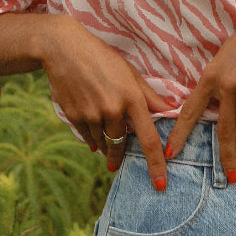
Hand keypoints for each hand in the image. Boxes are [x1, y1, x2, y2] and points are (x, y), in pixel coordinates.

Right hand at [41, 16, 169, 190]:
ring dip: (106, 144)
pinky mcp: (74, 116)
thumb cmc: (103, 60)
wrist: (64, 50)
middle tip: (117, 163)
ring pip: (103, 142)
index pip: (149, 139)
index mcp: (132, 98)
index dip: (156, 164)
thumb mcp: (130, 74)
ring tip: (102, 132)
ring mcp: (92, 114)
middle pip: (122, 144)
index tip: (160, 185)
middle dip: (120, 155)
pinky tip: (92, 128)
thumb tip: (171, 112)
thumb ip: (150, 97)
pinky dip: (92, 138)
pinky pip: (88, 137)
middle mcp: (112, 109)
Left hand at [165, 0, 235, 182]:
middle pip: (223, 129)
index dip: (179, 134)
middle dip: (224, 157)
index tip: (169, 153)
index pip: (190, 110)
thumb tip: (210, 109)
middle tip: (226, 178)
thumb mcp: (223, 59)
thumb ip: (215, 84)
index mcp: (211, 77)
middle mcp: (228, 86)